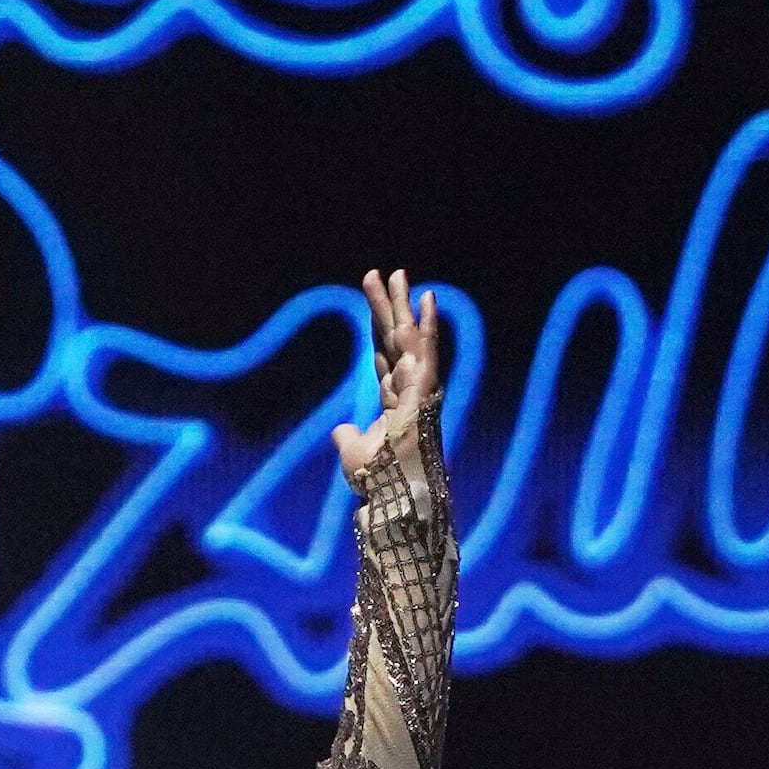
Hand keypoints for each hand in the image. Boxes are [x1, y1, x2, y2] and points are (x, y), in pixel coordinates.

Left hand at [331, 268, 444, 486]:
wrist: (390, 496)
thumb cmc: (375, 481)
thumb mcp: (352, 452)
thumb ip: (348, 437)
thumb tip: (340, 430)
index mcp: (395, 403)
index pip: (385, 358)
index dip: (379, 332)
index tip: (376, 309)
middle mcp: (410, 390)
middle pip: (395, 340)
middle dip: (387, 307)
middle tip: (381, 273)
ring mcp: (419, 388)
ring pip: (409, 337)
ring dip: (402, 305)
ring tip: (396, 272)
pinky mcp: (425, 390)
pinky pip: (426, 350)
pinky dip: (427, 324)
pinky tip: (427, 297)